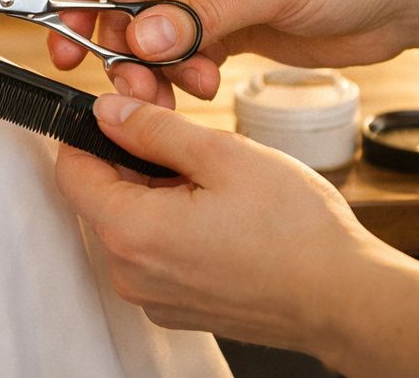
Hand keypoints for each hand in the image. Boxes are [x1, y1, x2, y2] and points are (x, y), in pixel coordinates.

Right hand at [53, 0, 418, 104]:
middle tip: (124, 82)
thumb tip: (139, 39)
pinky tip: (202, 83)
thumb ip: (201, 14)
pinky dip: (178, 71)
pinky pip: (177, 48)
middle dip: (119, 39)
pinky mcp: (225, 19)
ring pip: (148, 26)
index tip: (65, 33)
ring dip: (150, 62)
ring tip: (176, 88)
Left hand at [57, 96, 418, 376]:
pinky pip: (151, 255)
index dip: (91, 134)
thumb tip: (108, 111)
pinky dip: (170, 227)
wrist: (346, 299)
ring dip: (153, 194)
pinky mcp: (176, 307)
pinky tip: (216, 215)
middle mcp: (130, 273)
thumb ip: (154, 129)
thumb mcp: (223, 155)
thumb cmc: (298, 233)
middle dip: (129, 162)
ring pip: (127, 225)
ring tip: (209, 181)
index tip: (122, 115)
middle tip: (182, 143)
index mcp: (132, 233)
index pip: (71, 171)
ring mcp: (152, 296)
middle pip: (98, 198)